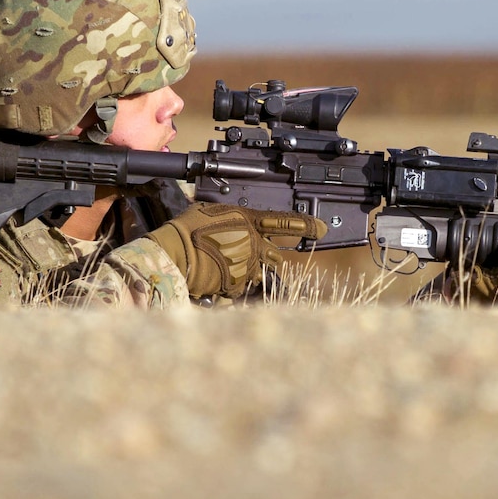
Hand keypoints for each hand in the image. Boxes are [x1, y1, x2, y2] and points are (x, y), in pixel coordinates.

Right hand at [144, 203, 326, 298]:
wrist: (175, 254)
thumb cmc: (188, 229)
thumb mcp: (210, 211)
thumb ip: (229, 217)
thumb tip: (229, 219)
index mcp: (249, 221)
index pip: (286, 222)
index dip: (306, 225)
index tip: (321, 229)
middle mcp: (254, 243)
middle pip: (275, 255)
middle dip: (268, 256)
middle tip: (249, 254)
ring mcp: (248, 265)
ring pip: (260, 272)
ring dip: (249, 271)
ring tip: (225, 266)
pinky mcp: (239, 284)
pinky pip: (244, 286)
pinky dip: (234, 284)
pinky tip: (218, 277)